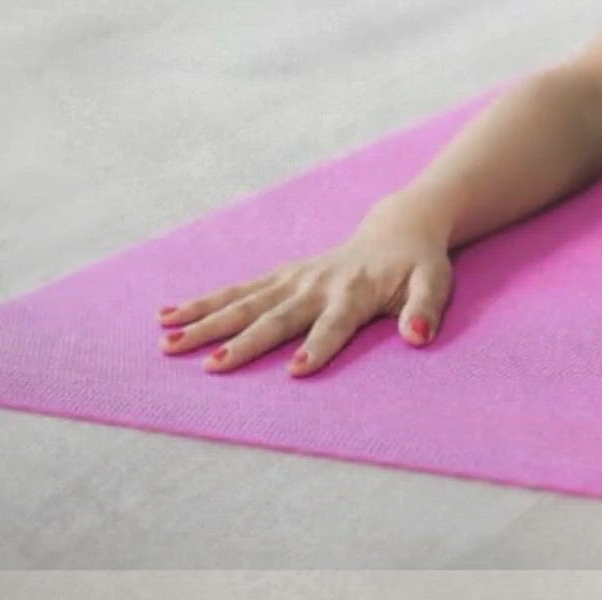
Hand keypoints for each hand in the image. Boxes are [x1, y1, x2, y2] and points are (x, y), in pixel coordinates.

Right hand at [153, 193, 453, 375]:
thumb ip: (425, 310)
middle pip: (276, 317)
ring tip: (168, 343)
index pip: (334, 326)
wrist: (398, 230)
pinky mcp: (279, 277)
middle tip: (211, 366)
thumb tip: (417, 336)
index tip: (295, 371)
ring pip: (243, 302)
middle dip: (243, 342)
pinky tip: (167, 317)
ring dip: (206, 323)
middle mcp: (316, 285)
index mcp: (354, 293)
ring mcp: (293, 279)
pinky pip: (235, 291)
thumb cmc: (418, 266)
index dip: (318, 348)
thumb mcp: (434, 284)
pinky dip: (201, 303)